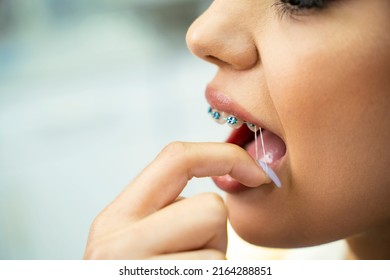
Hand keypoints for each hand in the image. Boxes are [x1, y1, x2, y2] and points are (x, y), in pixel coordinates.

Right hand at [84, 142, 266, 258]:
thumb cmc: (138, 275)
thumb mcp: (138, 240)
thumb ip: (170, 208)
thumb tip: (230, 176)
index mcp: (115, 220)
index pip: (175, 159)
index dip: (223, 156)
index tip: (254, 171)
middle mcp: (117, 246)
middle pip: (210, 209)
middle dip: (213, 235)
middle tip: (188, 259)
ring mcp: (140, 274)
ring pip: (219, 253)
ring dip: (212, 266)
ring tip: (184, 276)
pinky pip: (219, 275)